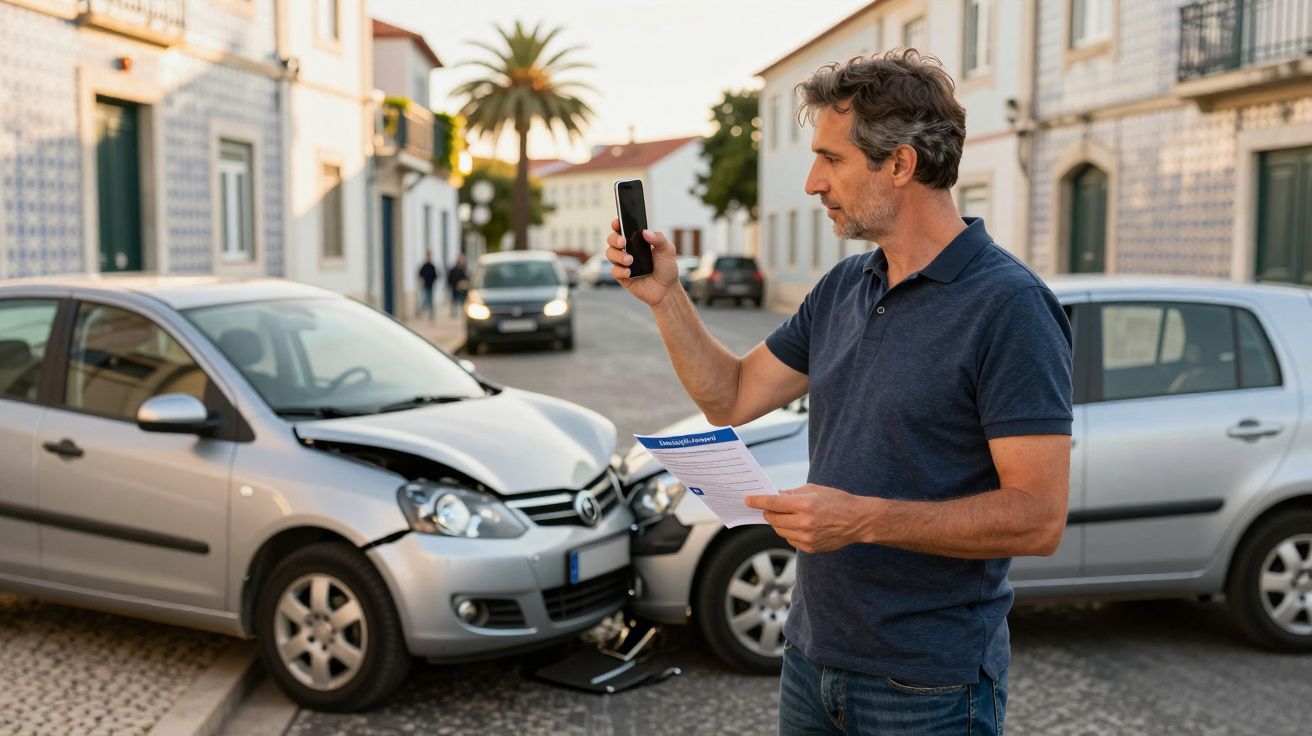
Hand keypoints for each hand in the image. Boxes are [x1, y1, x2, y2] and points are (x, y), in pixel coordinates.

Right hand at [605, 219, 681, 306]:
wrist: (667, 289)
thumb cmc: (667, 268)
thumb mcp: (668, 250)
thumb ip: (659, 238)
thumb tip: (646, 232)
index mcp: (637, 241)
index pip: (623, 229)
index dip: (617, 224)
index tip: (617, 223)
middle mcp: (628, 251)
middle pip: (612, 240)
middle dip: (614, 239)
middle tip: (623, 242)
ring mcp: (624, 263)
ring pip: (610, 254)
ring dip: (618, 255)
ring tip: (630, 260)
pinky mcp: (622, 277)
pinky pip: (614, 271)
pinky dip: (620, 270)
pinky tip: (629, 272)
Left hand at [744, 484, 875, 552]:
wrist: (858, 520)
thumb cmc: (837, 501)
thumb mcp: (814, 490)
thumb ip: (792, 494)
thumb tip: (774, 496)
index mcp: (805, 505)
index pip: (773, 503)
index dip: (758, 501)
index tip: (748, 500)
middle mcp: (804, 523)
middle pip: (774, 519)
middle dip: (769, 512)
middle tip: (770, 508)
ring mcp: (807, 538)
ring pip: (780, 531)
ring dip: (778, 523)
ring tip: (787, 516)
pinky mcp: (810, 548)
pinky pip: (790, 540)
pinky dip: (789, 532)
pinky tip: (798, 526)